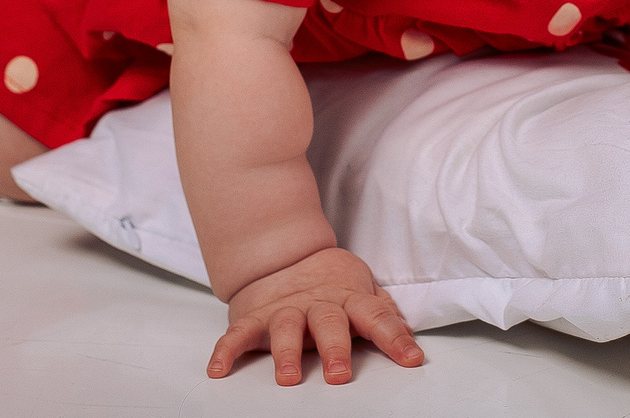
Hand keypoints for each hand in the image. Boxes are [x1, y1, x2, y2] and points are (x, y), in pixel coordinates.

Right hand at [209, 245, 425, 384]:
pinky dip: (227, 351)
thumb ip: (382, 311)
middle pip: (329, 323)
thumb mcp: (361, 289)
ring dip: (286, 353)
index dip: (395, 337)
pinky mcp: (255, 317)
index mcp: (348, 299)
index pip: (376, 316)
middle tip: (339, 374)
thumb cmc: (328, 282)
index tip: (411, 358)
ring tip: (289, 377)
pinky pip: (238, 333)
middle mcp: (317, 304)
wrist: (282, 253)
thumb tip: (408, 332)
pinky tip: (218, 369)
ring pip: (285, 329)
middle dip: (335, 349)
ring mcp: (285, 310)